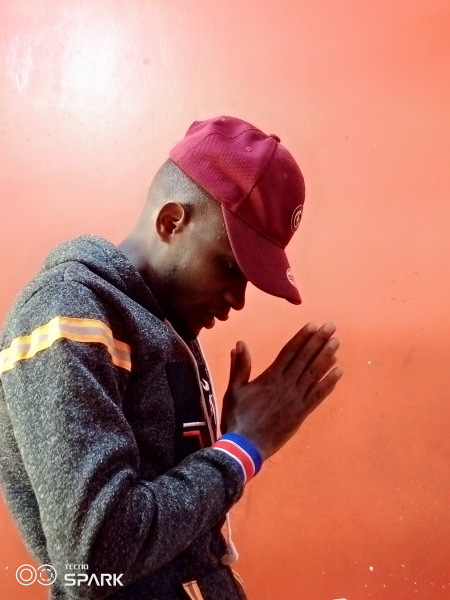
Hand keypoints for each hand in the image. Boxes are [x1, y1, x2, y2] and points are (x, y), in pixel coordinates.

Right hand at [220, 322, 342, 459]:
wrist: (245, 447)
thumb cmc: (236, 418)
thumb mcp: (233, 390)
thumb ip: (239, 367)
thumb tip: (240, 344)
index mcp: (269, 377)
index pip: (289, 352)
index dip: (302, 338)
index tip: (313, 325)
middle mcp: (286, 385)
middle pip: (305, 358)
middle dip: (318, 341)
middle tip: (331, 327)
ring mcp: (296, 399)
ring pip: (314, 373)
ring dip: (326, 357)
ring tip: (337, 343)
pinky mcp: (302, 413)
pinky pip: (318, 394)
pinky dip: (329, 382)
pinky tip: (339, 371)